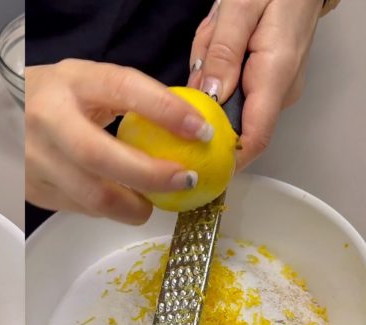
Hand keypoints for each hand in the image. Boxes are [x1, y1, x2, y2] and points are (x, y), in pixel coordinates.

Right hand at [25, 59, 213, 224]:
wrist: (4, 115)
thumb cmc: (58, 97)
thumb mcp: (91, 83)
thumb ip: (131, 100)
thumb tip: (189, 127)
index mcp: (69, 83)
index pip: (123, 91)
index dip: (165, 111)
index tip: (200, 131)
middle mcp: (45, 119)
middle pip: (100, 157)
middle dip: (150, 175)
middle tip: (183, 180)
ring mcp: (33, 158)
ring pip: (91, 196)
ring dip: (132, 205)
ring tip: (151, 202)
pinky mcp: (31, 189)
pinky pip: (79, 207)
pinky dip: (106, 209)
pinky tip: (118, 200)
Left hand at [187, 0, 320, 169]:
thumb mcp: (240, 9)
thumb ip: (223, 52)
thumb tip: (210, 95)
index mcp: (275, 75)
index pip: (254, 138)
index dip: (224, 158)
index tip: (194, 162)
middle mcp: (279, 91)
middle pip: (229, 121)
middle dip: (203, 100)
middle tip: (202, 55)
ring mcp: (273, 88)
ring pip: (225, 103)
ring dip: (207, 78)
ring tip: (215, 38)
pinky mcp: (265, 83)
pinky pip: (230, 90)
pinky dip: (215, 72)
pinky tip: (218, 45)